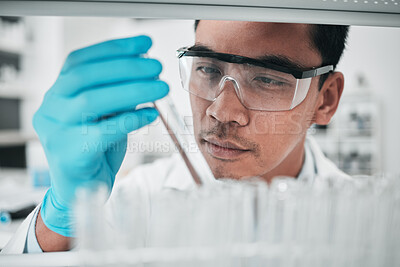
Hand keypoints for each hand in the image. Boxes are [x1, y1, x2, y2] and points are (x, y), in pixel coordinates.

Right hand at [33, 35, 167, 236]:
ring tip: (160, 88)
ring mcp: (56, 132)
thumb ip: (117, 93)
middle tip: (157, 68)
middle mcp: (51, 108)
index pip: (80, 61)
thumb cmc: (96, 148)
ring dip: (132, 91)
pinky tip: (150, 115)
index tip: (144, 44)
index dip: (114, 49)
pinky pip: (102, 132)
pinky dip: (130, 120)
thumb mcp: (105, 115)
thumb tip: (145, 69)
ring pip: (92, 102)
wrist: (81, 189)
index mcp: (58, 93)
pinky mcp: (69, 155)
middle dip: (126, 68)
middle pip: (85, 77)